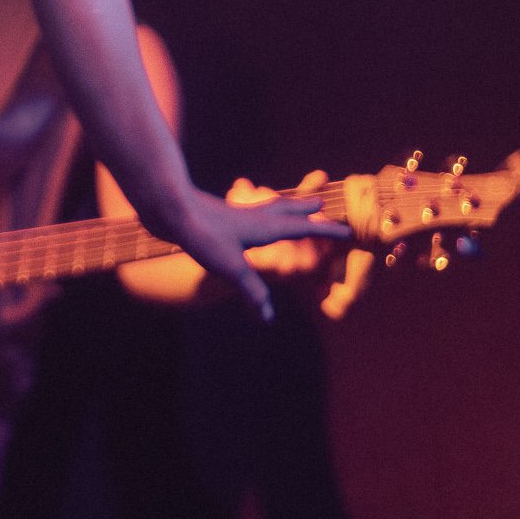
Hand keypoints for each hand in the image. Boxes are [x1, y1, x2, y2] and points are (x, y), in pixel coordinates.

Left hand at [166, 180, 349, 323]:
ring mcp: (237, 214)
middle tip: (321, 202)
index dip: (326, 232)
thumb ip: (251, 291)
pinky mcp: (221, 215)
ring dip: (284, 206)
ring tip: (291, 204)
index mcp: (264, 227)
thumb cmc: (202, 236)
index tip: (348, 232)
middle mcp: (254, 216)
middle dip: (305, 209)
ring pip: (268, 206)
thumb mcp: (229, 268)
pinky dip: (260, 211)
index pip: (303, 228)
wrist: (171, 210)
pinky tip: (248, 217)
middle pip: (287, 209)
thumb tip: (268, 317)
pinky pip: (250, 211)